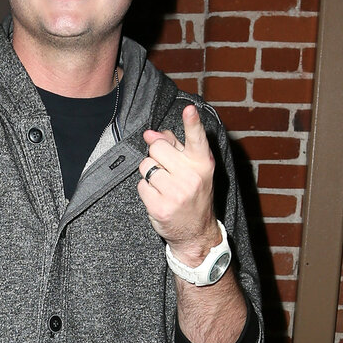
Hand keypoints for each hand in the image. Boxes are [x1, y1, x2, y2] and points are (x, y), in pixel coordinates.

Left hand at [138, 104, 218, 261]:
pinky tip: (158, 197)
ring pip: (145, 166)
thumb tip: (151, 133)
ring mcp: (176, 193)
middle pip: (157, 148)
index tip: (189, 109)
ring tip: (163, 185)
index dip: (192, 123)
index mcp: (202, 164)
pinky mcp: (160, 207)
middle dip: (157, 156)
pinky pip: (140, 185)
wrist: (196, 232)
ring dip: (149, 173)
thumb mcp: (193, 169)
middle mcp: (191, 177)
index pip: (197, 139)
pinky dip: (146, 189)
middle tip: (167, 170)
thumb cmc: (194, 195)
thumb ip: (175, 147)